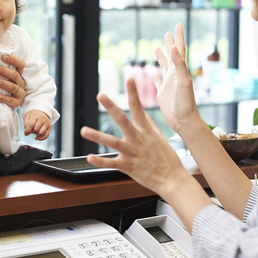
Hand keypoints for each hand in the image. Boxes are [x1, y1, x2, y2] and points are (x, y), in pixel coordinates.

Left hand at [0, 54, 25, 107]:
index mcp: (19, 74)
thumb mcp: (5, 77)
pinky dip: (3, 98)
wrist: (8, 102)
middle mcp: (21, 82)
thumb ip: (0, 69)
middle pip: (15, 75)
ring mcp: (20, 93)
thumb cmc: (3, 85)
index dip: (13, 60)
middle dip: (4, 71)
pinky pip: (11, 100)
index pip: (20, 64)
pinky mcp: (17, 103)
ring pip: (13, 87)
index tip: (2, 56)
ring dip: (3, 83)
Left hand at [23, 110, 50, 139]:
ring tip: (35, 132)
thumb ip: (25, 124)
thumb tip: (26, 133)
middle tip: (31, 129)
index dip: (27, 130)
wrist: (40, 112)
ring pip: (41, 133)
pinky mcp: (49, 127)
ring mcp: (46, 123)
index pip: (31, 125)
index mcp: (35, 115)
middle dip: (32, 132)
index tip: (26, 133)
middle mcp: (42, 119)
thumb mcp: (27, 116)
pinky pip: (46, 135)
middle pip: (36, 129)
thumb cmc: (33, 115)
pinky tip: (37, 137)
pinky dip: (41, 138)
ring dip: (36, 134)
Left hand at [81, 78, 190, 197]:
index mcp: (145, 130)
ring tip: (83, 130)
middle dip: (111, 107)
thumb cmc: (167, 159)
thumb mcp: (160, 138)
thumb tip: (142, 113)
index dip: (133, 92)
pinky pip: (111, 163)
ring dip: (97, 136)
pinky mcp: (128, 166)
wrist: (173, 179)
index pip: (138, 107)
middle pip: (123, 120)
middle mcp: (138, 139)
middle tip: (101, 95)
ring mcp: (132, 153)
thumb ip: (149, 125)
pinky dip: (99, 161)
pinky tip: (89, 157)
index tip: (129, 78)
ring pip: (112, 142)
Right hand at [154, 23, 201, 132]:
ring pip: (164, 67)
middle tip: (168, 33)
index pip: (180, 50)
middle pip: (172, 55)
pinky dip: (156, 77)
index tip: (178, 24)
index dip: (179, 37)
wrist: (184, 121)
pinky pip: (159, 82)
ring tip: (158, 48)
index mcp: (180, 71)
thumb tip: (175, 48)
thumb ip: (179, 65)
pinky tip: (154, 74)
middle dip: (170, 44)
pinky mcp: (163, 94)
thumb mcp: (183, 82)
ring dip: (162, 57)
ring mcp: (169, 85)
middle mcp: (175, 75)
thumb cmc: (186, 103)